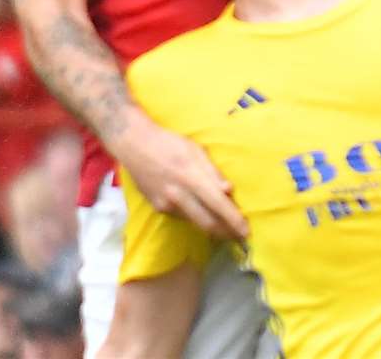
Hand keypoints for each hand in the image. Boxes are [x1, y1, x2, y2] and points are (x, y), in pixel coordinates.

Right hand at [110, 112, 246, 240]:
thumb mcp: (194, 150)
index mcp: (190, 176)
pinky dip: (195, 216)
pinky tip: (200, 211)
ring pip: (195, 222)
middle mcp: (178, 195)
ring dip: (212, 227)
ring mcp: (167, 204)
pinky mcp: (158, 208)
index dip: (234, 220)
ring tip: (225, 228)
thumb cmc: (169, 143)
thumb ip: (212, 172)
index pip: (218, 204)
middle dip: (227, 233)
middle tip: (240, 237)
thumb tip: (229, 190)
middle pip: (208, 223)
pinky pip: (182, 216)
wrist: (134, 145)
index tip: (246, 231)